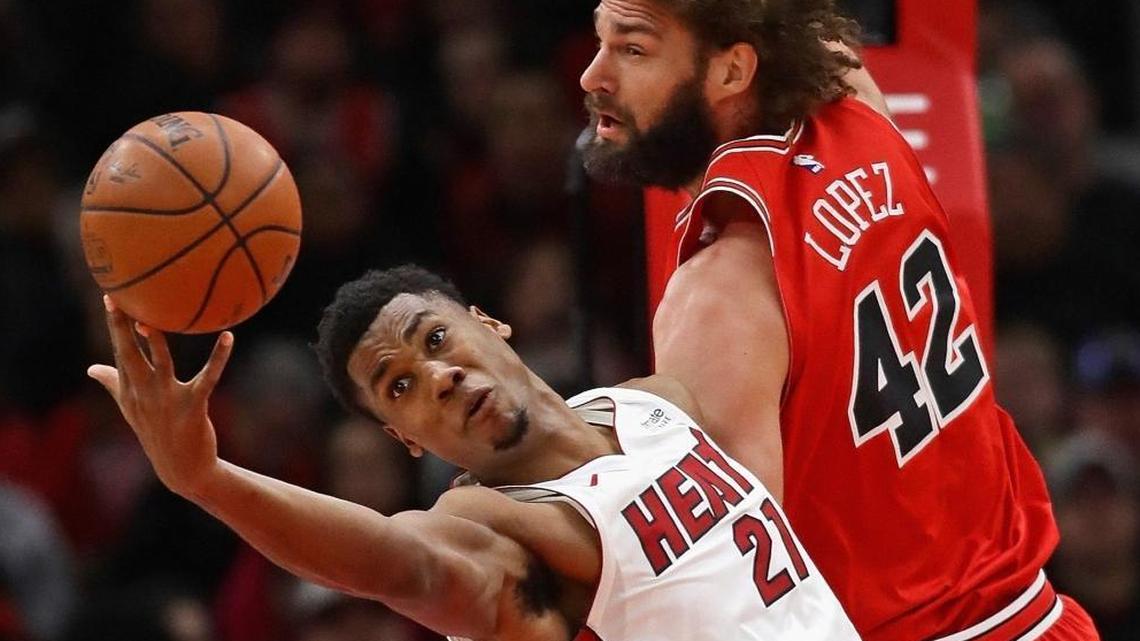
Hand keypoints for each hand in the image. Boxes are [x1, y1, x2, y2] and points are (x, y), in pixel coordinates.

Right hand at [87, 295, 233, 495]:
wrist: (182, 469)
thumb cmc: (156, 433)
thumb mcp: (130, 408)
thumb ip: (113, 383)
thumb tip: (90, 368)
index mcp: (131, 390)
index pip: (119, 351)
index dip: (114, 324)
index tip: (110, 296)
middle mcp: (144, 394)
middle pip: (129, 355)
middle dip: (122, 328)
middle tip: (119, 300)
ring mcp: (167, 400)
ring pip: (161, 364)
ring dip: (157, 343)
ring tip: (158, 319)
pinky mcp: (193, 406)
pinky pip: (208, 377)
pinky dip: (219, 357)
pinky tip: (228, 337)